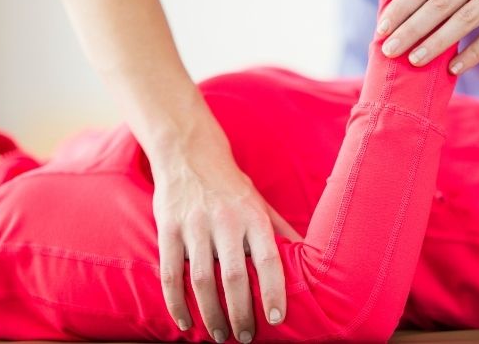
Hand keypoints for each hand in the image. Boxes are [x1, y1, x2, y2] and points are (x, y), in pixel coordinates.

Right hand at [151, 125, 292, 342]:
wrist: (189, 153)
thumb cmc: (230, 185)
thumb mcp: (259, 202)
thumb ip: (280, 230)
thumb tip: (309, 255)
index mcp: (253, 216)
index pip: (267, 258)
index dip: (272, 290)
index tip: (276, 318)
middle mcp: (225, 221)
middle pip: (232, 276)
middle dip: (240, 313)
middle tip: (245, 337)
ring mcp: (194, 225)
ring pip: (200, 279)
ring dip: (210, 314)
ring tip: (220, 336)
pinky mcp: (169, 228)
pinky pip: (170, 272)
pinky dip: (176, 302)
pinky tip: (185, 322)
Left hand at [372, 0, 478, 72]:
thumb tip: (409, 18)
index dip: (400, 6)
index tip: (380, 28)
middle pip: (439, 1)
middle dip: (410, 28)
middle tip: (388, 49)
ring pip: (464, 19)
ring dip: (436, 43)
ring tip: (415, 61)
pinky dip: (473, 53)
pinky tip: (455, 70)